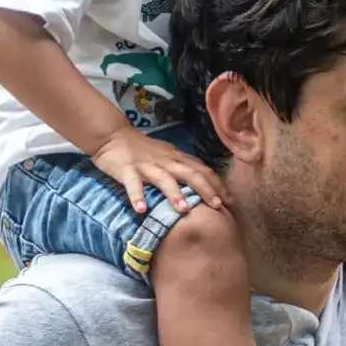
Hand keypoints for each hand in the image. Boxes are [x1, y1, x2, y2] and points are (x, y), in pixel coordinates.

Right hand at [89, 126, 226, 214]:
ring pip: (164, 179)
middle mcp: (166, 162)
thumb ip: (185, 168)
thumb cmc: (145, 150)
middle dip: (205, 189)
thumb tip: (207, 186)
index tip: (231, 201)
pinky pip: (133, 184)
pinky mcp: (126, 170)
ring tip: (184, 210)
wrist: (114, 136)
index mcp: (178, 159)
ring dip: (174, 193)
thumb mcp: (169, 157)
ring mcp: (146, 166)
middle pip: (190, 174)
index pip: (203, 171)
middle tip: (217, 206)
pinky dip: (137, 196)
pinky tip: (141, 209)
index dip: (218, 185)